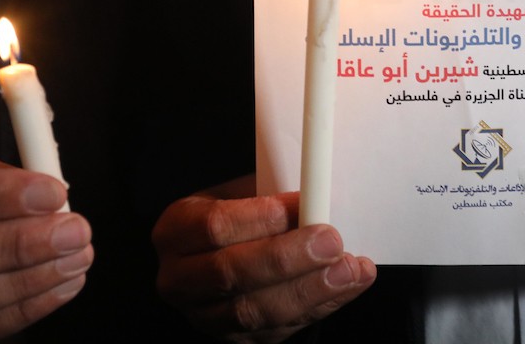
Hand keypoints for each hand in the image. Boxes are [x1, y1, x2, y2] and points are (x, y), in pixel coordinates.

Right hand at [152, 175, 375, 343]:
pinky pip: (280, 329)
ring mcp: (205, 316)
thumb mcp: (240, 195)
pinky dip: (321, 306)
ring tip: (349, 269)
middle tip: (331, 242)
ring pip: (255, 311)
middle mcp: (180, 280)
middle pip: (233, 273)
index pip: (214, 226)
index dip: (261, 216)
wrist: (220, 257)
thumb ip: (270, 197)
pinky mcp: (236, 340)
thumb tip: (316, 196)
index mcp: (176, 231)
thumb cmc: (238, 217)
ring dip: (310, 289)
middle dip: (288, 258)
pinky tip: (348, 285)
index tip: (303, 203)